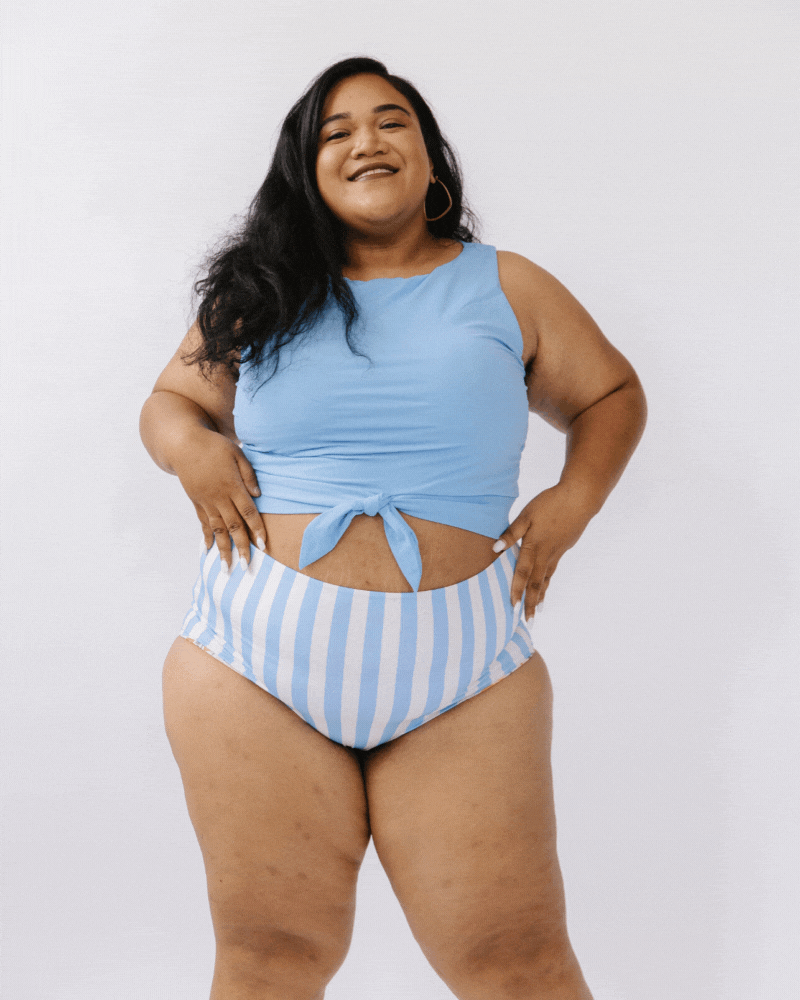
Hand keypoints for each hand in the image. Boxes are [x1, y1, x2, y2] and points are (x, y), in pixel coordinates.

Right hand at [172, 427, 266, 572]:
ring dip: (223, 549)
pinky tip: (209, 550)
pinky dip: (207, 537)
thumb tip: (258, 494)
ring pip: (217, 529)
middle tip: (246, 567)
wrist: (184, 443)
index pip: (248, 512)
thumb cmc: (214, 446)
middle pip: (233, 526)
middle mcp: (219, 497)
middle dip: (241, 547)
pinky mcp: (196, 501)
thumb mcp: (237, 454)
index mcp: (232, 486)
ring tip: (227, 567)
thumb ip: (249, 475)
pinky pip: (203, 522)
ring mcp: (206, 501)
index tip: (264, 546)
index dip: (257, 530)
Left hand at [493, 483, 595, 620]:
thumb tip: (494, 549)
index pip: (522, 574)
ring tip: (537, 611)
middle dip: (530, 604)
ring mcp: (556, 553)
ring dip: (540, 596)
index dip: (517, 591)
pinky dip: (548, 582)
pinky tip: (546, 586)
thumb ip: (511, 533)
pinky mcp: (563, 548)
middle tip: (527, 622)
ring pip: (546, 579)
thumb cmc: (550, 503)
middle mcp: (545, 554)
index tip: (512, 608)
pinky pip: (553, 570)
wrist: (580, 498)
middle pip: (536, 583)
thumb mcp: (526, 514)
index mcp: (534, 546)